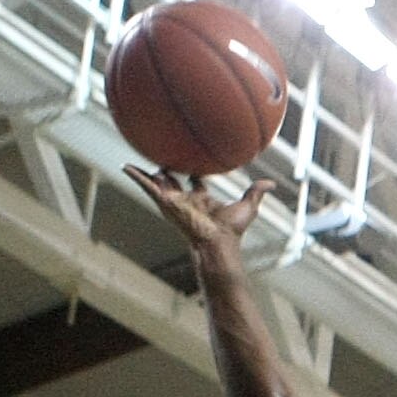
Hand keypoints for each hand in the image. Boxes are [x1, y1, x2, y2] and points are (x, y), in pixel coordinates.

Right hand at [122, 165, 277, 260]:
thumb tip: (272, 183)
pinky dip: (136, 176)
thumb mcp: (247, 206)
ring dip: (149, 172)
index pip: (195, 182)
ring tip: (135, 160)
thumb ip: (256, 193)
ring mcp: (174, 201)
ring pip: (158, 182)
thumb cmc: (232, 229)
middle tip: (162, 156)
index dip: (193, 172)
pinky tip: (124, 167)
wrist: (217, 240)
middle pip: (174, 182)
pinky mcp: (165, 202)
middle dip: (168, 170)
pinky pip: (147, 186)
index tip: (191, 162)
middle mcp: (186, 200)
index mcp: (202, 200)